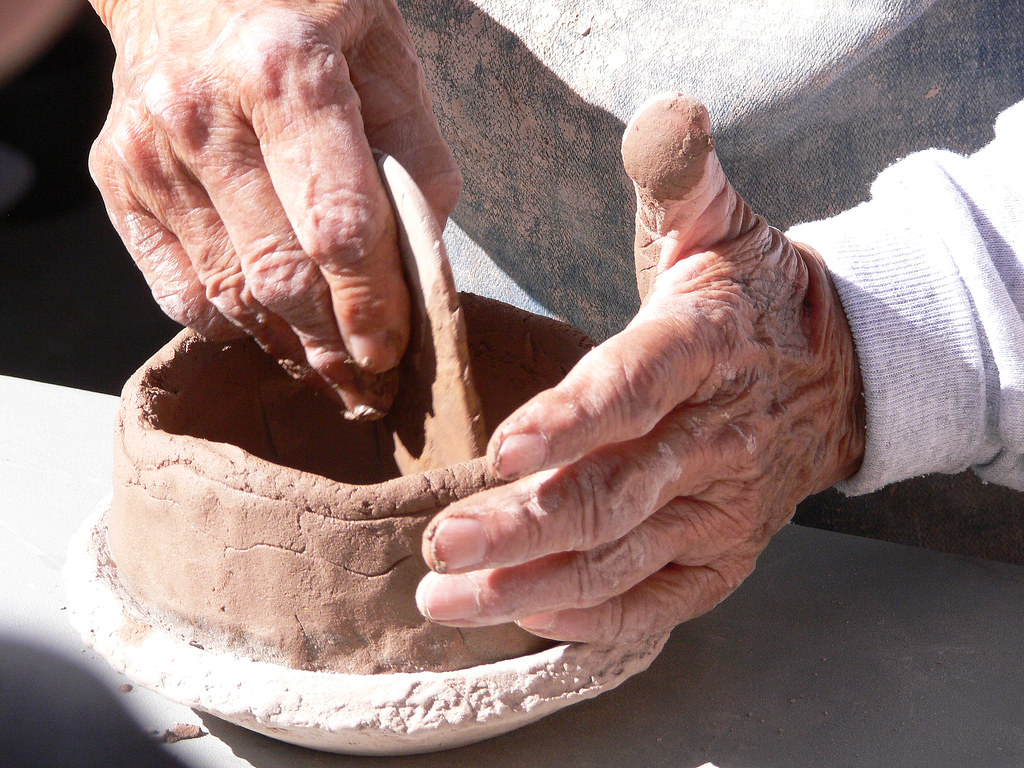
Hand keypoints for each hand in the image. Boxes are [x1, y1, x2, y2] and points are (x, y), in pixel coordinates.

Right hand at [88, 0, 459, 416]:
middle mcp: (203, 111)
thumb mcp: (387, 62)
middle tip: (369, 376)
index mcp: (285, 71)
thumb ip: (417, 166)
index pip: (339, 230)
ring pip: (230, 296)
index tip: (394, 350)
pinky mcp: (117, 179)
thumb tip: (419, 273)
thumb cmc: (308, 17)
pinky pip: (179, 293)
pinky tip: (270, 322)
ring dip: (289, 345)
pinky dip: (232, 324)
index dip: (372, 307)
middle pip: (282, 278)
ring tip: (329, 361)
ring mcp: (149, 150)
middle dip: (335, 344)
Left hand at [415, 94, 863, 642]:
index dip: (572, 421)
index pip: (635, 386)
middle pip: (616, 492)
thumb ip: (684, 180)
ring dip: (533, 584)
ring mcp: (723, 508)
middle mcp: (715, 438)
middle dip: (524, 526)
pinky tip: (528, 617)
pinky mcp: (725, 554)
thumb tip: (662, 120)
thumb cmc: (752, 302)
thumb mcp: (723, 228)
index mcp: (704, 348)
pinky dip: (598, 618)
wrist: (839, 375)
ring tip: (448, 597)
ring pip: (624, 557)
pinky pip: (664, 601)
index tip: (502, 449)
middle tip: (441, 544)